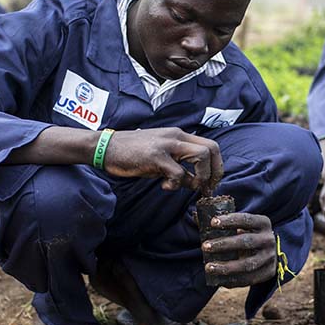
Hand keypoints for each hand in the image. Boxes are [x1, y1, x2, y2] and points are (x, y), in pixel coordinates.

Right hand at [104, 128, 222, 193]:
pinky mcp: (156, 156)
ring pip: (201, 156)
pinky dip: (176, 185)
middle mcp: (176, 136)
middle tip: (206, 188)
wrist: (107, 146)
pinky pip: (178, 173)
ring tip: (186, 186)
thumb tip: (195, 181)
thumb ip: (178, 164)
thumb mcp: (161, 155)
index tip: (210, 183)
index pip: (211, 145)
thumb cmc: (133, 153)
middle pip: (212, 149)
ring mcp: (167, 145)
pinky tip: (164, 187)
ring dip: (199, 177)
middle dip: (214, 172)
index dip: (217, 166)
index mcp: (179, 135)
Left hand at [201, 213, 276, 287]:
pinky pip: (249, 280)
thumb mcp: (243, 226)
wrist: (271, 252)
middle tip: (204, 246)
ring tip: (208, 267)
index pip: (246, 220)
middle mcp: (269, 240)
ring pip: (247, 264)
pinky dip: (233, 281)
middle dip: (224, 244)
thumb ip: (224, 223)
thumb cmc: (249, 234)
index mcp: (263, 223)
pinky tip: (218, 280)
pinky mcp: (268, 273)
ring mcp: (270, 258)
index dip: (230, 220)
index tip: (212, 222)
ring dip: (226, 267)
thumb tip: (195, 216)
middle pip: (246, 242)